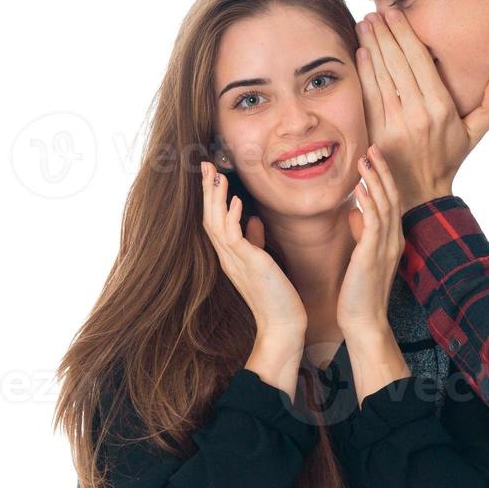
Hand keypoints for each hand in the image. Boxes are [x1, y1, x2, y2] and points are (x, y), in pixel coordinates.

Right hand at [199, 161, 306, 335]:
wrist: (283, 323)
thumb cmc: (275, 294)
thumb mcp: (263, 262)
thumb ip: (255, 240)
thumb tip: (252, 221)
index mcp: (230, 255)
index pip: (214, 220)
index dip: (211, 197)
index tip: (211, 174)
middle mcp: (227, 256)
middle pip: (209, 217)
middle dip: (207, 190)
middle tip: (205, 164)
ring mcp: (234, 261)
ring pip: (216, 223)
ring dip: (215, 198)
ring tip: (215, 175)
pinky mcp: (248, 264)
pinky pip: (233, 237)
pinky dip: (232, 217)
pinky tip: (235, 201)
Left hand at [336, 145, 403, 337]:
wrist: (364, 321)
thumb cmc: (359, 292)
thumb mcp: (360, 257)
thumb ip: (361, 233)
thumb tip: (355, 213)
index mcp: (391, 239)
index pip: (390, 200)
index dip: (384, 177)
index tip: (374, 156)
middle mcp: (393, 239)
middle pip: (392, 196)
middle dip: (383, 170)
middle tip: (373, 146)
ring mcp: (386, 247)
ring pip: (385, 205)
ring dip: (376, 179)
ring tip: (366, 157)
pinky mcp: (374, 256)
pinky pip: (374, 223)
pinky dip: (369, 203)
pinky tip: (361, 187)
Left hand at [355, 7, 488, 210]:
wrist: (421, 191)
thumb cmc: (449, 159)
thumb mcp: (475, 135)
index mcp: (441, 108)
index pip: (419, 62)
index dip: (405, 35)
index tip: (394, 15)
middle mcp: (417, 112)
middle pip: (397, 63)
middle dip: (385, 34)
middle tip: (375, 12)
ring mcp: (395, 122)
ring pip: (381, 75)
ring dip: (371, 46)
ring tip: (364, 24)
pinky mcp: (377, 131)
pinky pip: (370, 95)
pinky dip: (364, 72)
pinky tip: (360, 52)